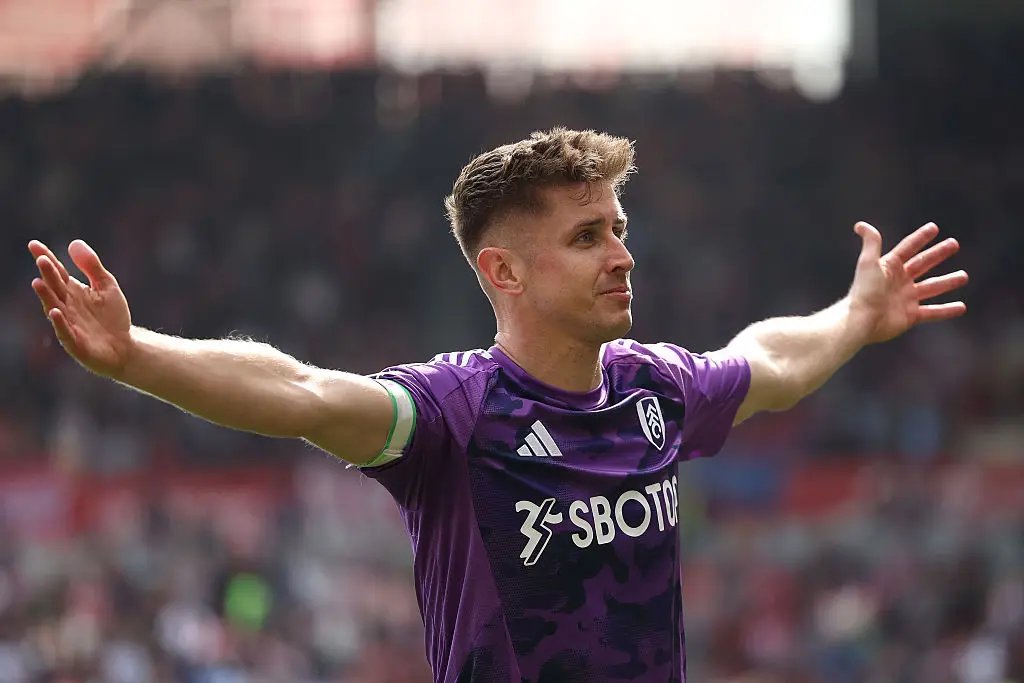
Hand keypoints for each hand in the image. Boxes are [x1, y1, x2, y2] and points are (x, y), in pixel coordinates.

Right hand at [29, 240, 133, 376]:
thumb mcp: (106, 286)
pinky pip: (65, 332)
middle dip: (47, 274)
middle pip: (55, 288)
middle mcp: (66, 306)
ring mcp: (69, 324)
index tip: (34, 244)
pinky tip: (56, 312)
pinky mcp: (76, 343)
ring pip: (54, 308)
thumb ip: (92, 266)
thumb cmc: (112, 317)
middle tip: (42, 259)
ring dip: (46, 296)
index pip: (57, 272)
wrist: (124, 347)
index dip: (46, 258)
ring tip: (38, 282)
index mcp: (72, 291)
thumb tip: (74, 242)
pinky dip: (60, 323)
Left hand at [848, 221, 967, 344]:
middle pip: (923, 264)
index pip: (908, 248)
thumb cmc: (864, 290)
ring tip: (964, 276)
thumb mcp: (869, 263)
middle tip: (954, 244)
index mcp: (890, 267)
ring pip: (932, 287)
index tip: (934, 227)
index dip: (920, 238)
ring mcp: (906, 299)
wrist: (862, 320)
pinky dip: (947, 310)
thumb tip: (860, 225)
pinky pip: (933, 312)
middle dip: (938, 254)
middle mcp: (899, 281)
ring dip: (948, 281)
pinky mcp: (911, 316)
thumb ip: (871, 242)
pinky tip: (961, 307)